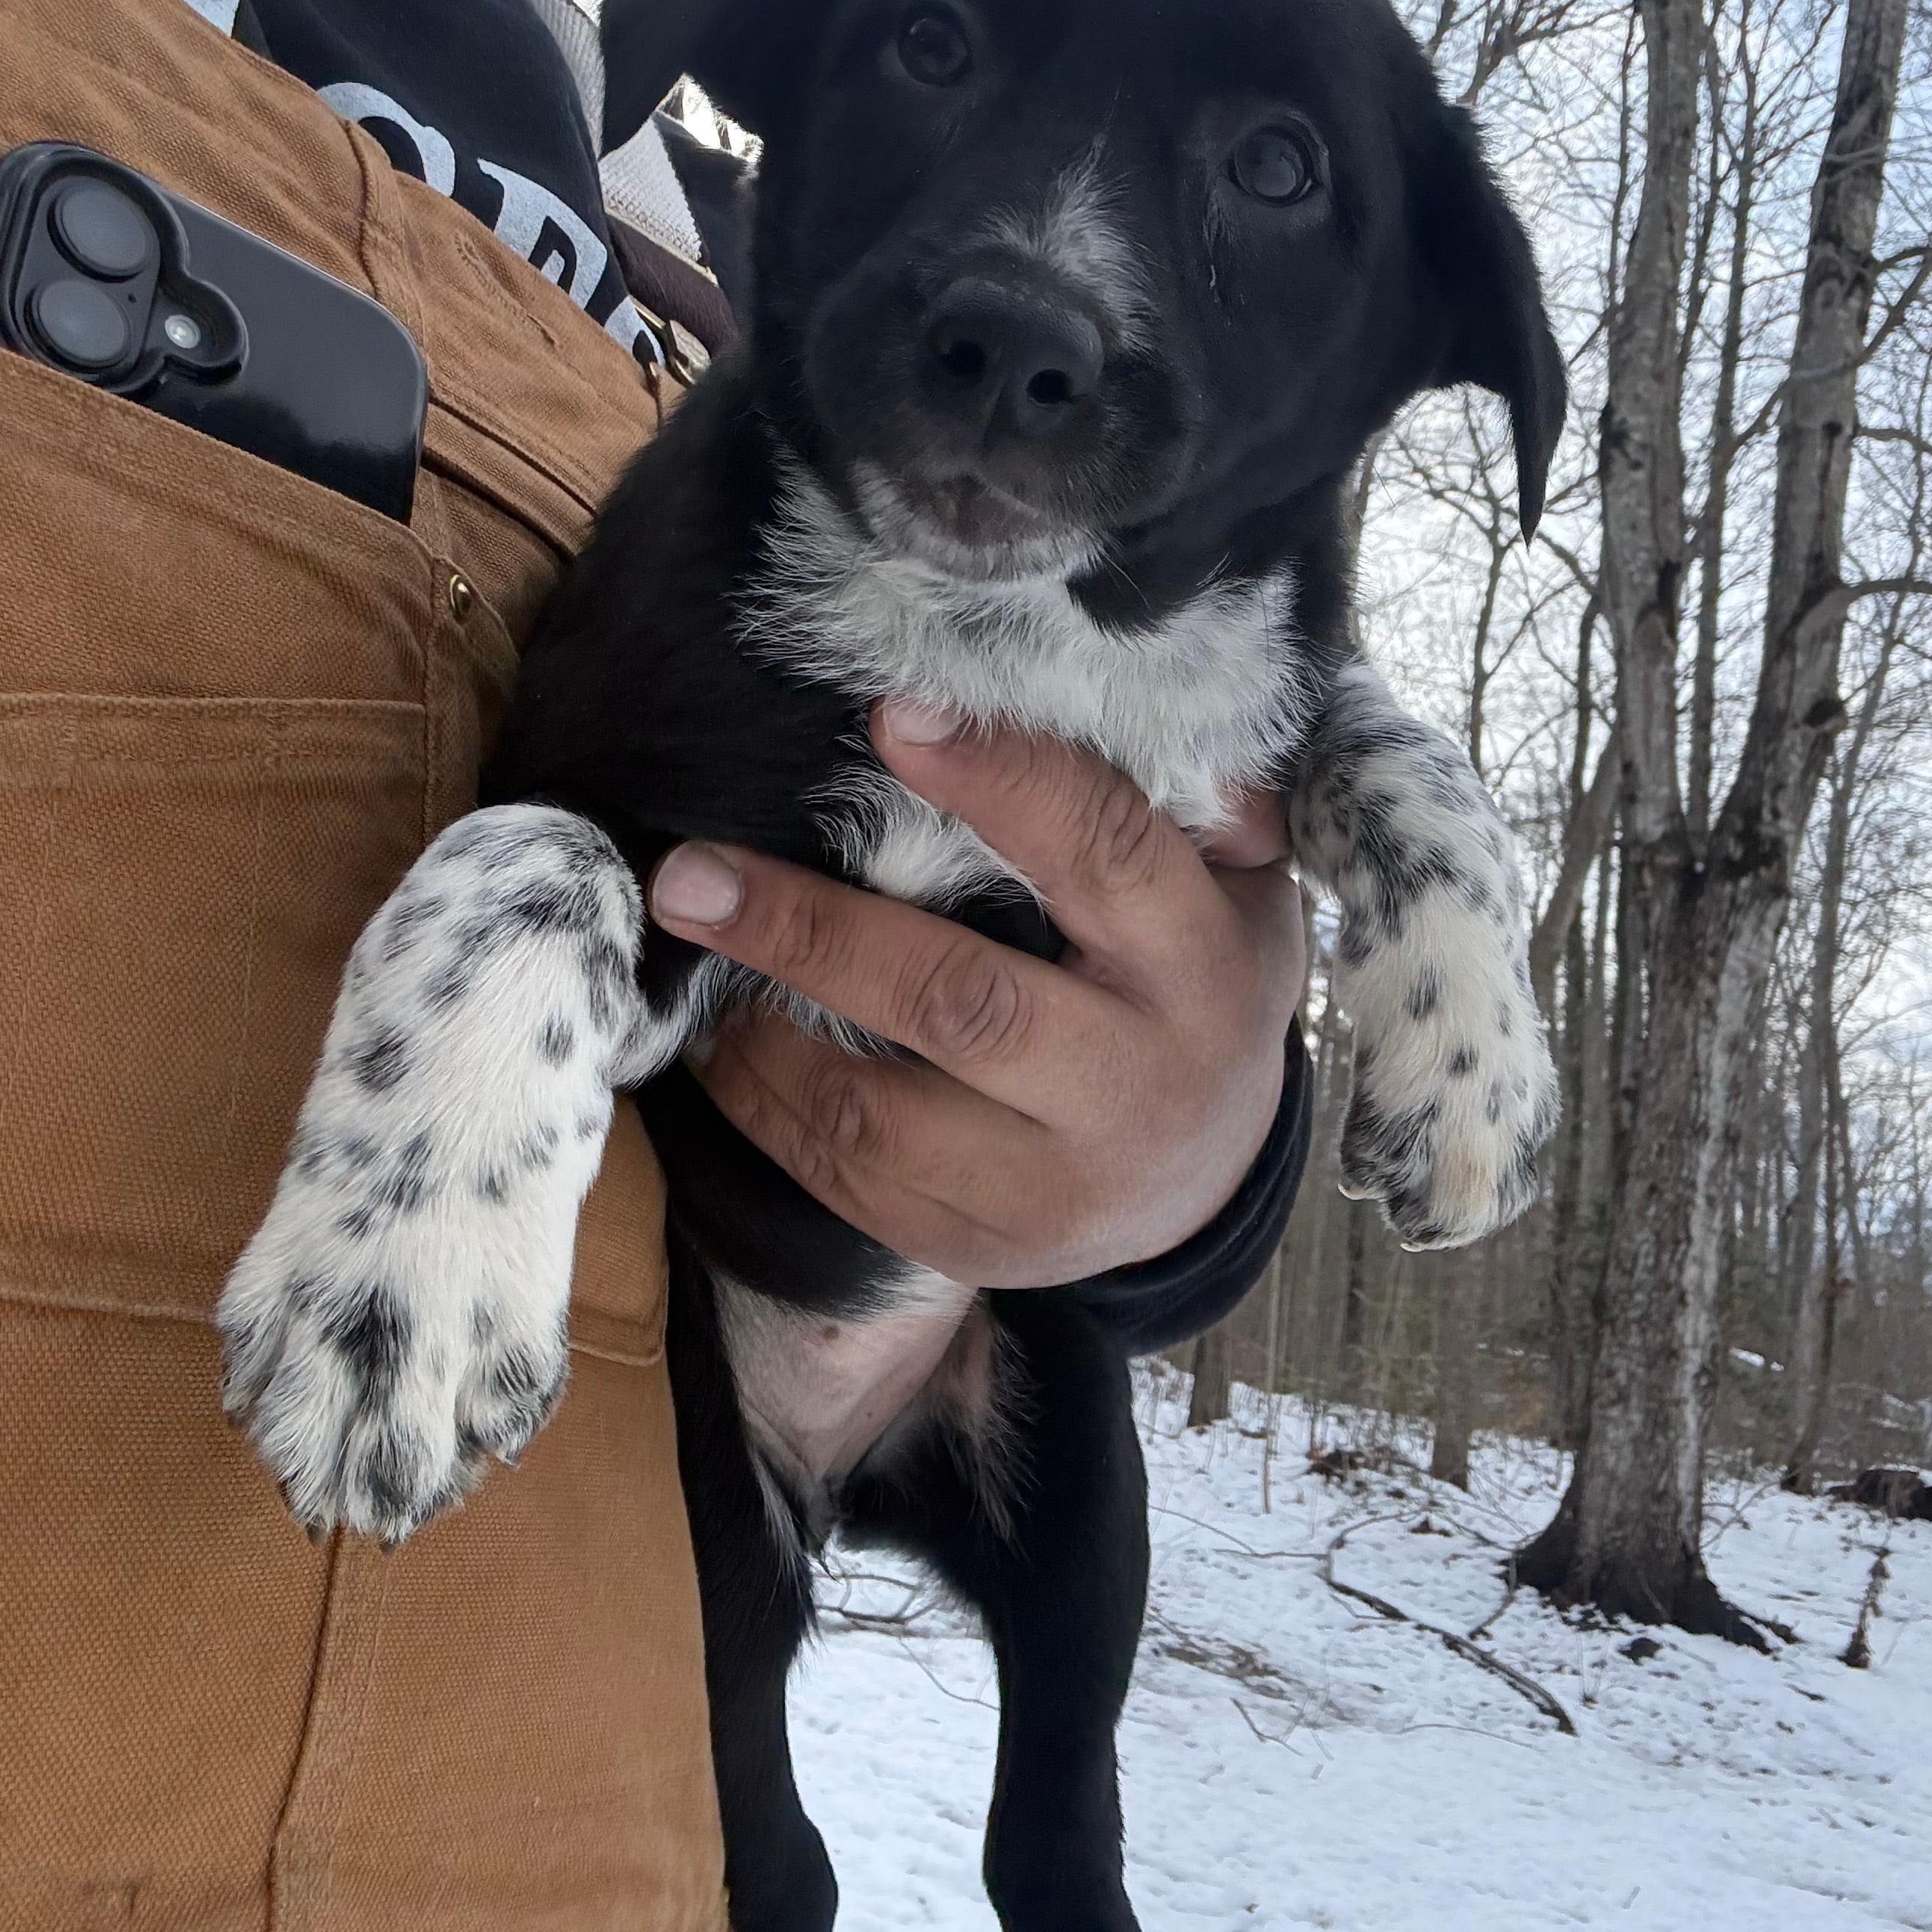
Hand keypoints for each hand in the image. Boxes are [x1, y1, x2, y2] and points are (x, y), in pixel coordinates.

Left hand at [645, 704, 1302, 1288]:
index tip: (889, 716)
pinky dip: (767, 1109)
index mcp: (1195, 964)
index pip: (1102, 852)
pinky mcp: (985, 1247)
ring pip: (879, 1113)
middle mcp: (1130, 1081)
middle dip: (811, 932)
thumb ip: (1187, 797)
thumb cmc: (1197, 984)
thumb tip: (1098, 684)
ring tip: (695, 953)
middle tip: (692, 874)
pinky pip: (850, 1182)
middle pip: (959, 1002)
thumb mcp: (1239, 887)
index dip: (999, 779)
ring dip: (763, 1033)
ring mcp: (1054, 1184)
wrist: (1213, 1181)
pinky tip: (724, 1044)